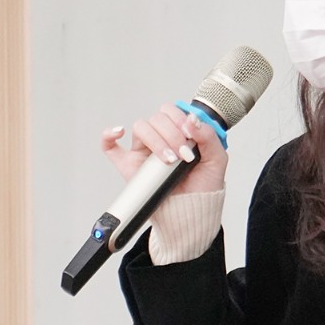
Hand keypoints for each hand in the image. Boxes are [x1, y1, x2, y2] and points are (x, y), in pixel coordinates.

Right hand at [100, 102, 227, 195]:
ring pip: (140, 128)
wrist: (192, 213)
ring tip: (168, 160)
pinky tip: (119, 132)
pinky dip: (108, 136)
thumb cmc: (203, 186)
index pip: (172, 111)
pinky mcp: (129, 166)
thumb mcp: (216, 160)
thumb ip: (209, 136)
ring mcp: (143, 151)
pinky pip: (110, 147)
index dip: (179, 119)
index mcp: (179, 132)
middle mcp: (160, 138)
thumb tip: (192, 120)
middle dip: (171, 134)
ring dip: (155, 140)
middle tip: (183, 155)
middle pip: (156, 119)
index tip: (190, 135)